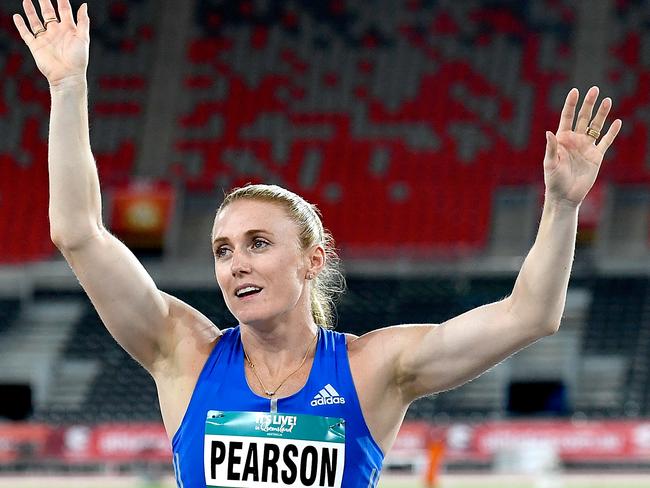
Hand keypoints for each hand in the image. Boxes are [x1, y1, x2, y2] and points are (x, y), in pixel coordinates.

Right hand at [13, 0, 89, 86]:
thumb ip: (83, 21)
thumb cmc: (78, 59)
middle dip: (44, 2)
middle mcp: (56, 32)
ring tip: (26, 0)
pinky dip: (21, 25)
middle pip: (48, 13)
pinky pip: (26, 33)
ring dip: (31, 11)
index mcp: (68, 29)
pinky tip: (17, 16)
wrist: (67, 76)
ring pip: (36, 21)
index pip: (64, 10)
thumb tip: (84, 5)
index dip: (61, 0)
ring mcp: (45, 38)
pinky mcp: (36, 46)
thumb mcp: (83, 38)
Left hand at [544, 87, 621, 206]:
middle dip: (589, 104)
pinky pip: (605, 141)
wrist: (565, 196)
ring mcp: (586, 147)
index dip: (571, 104)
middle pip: (583, 118)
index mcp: (562, 139)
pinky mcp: (596, 156)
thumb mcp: (550, 163)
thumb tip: (549, 132)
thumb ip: (551, 147)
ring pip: (596, 127)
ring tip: (607, 100)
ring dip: (602, 114)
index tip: (575, 91)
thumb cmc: (553, 180)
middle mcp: (575, 140)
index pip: (567, 117)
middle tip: (595, 89)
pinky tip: (617, 122)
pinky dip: (612, 132)